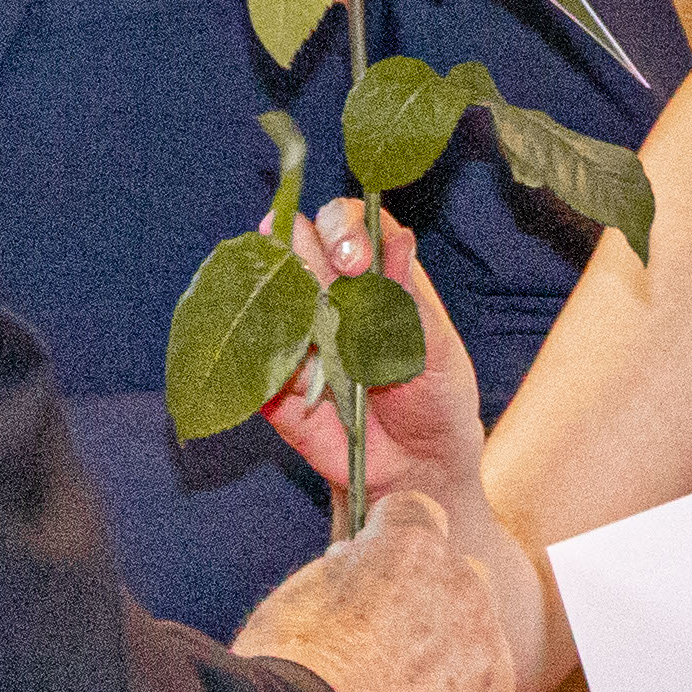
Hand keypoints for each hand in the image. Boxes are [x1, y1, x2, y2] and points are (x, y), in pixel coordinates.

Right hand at [231, 500, 527, 691]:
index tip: (372, 574)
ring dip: (446, 677)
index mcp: (413, 550)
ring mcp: (492, 667)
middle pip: (462, 583)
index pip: (420, 515)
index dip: (392, 546)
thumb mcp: (295, 596)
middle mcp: (468, 596)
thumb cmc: (282, 678)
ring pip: (480, 660)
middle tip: (380, 655)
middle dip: (431, 608)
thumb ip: (344, 573)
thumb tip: (356, 563)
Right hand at [256, 201, 488, 517]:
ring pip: (268, 296)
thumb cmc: (436, 396)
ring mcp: (298, 335)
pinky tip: (276, 361)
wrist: (416, 466)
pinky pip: (254, 361)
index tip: (354, 260)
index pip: (347, 225)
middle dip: (302, 250)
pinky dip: (258, 357)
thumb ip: (409, 300)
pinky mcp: (274, 381)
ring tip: (297, 314)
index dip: (343, 229)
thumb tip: (398, 239)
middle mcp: (329, 294)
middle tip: (323, 273)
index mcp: (373, 274)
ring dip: (274, 296)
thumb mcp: (437, 349)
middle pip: (298, 247)